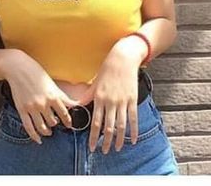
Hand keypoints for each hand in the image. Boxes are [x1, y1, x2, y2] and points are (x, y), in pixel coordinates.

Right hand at [1, 50, 81, 143]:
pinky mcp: (22, 110)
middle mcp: (43, 104)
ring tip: (49, 132)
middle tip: (56, 124)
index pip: (64, 113)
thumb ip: (59, 95)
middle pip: (53, 121)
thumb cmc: (35, 71)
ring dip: (47, 131)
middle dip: (56, 123)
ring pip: (42, 127)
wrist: (17, 67)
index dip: (68, 120)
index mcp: (53, 95)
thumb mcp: (51, 82)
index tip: (69, 124)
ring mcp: (32, 108)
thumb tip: (70, 104)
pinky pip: (29, 127)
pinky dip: (34, 136)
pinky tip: (38, 139)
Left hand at [74, 40, 144, 154]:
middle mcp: (110, 101)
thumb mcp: (95, 82)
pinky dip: (134, 131)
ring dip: (119, 139)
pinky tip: (133, 140)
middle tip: (104, 151)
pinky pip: (133, 118)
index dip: (93, 137)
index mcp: (99, 98)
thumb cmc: (107, 69)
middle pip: (108, 127)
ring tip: (117, 148)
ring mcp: (122, 101)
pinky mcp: (132, 99)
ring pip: (121, 125)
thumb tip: (76, 105)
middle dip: (106, 142)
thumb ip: (87, 96)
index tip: (91, 147)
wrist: (123, 59)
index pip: (95, 122)